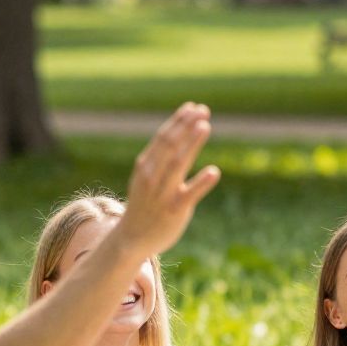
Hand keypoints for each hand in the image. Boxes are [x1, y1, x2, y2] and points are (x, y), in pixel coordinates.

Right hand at [113, 103, 220, 257]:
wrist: (132, 238)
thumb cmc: (146, 203)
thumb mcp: (148, 177)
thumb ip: (162, 158)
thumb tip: (179, 133)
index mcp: (146, 166)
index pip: (163, 138)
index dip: (178, 122)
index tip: (193, 107)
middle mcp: (152, 176)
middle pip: (170, 146)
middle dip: (186, 126)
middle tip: (203, 110)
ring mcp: (163, 193)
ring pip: (178, 164)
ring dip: (191, 144)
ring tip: (205, 126)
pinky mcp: (174, 210)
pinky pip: (189, 195)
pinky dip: (201, 183)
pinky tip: (214, 171)